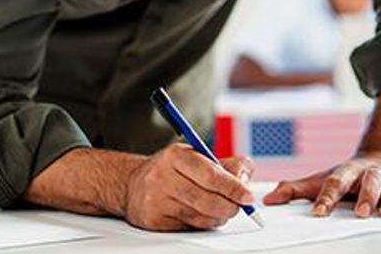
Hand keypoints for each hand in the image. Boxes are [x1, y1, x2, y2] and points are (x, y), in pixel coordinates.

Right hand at [122, 143, 254, 230]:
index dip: (233, 187)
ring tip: (220, 210)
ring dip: (217, 216)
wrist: (132, 184)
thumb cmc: (171, 170)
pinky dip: (202, 223)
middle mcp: (162, 175)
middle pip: (207, 199)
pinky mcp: (153, 219)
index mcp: (176, 155)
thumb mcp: (197, 157)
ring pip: (200, 216)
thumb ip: (227, 166)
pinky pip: (188, 227)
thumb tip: (245, 182)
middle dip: (229, 206)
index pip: (211, 174)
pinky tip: (201, 215)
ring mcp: (156, 199)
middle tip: (238, 207)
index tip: (248, 196)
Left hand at [263, 151, 380, 217]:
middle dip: (364, 197)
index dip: (326, 197)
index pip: (335, 182)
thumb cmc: (350, 175)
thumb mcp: (323, 178)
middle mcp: (371, 172)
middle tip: (360, 212)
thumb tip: (269, 200)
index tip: (318, 212)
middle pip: (367, 182)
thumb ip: (297, 189)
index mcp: (348, 171)